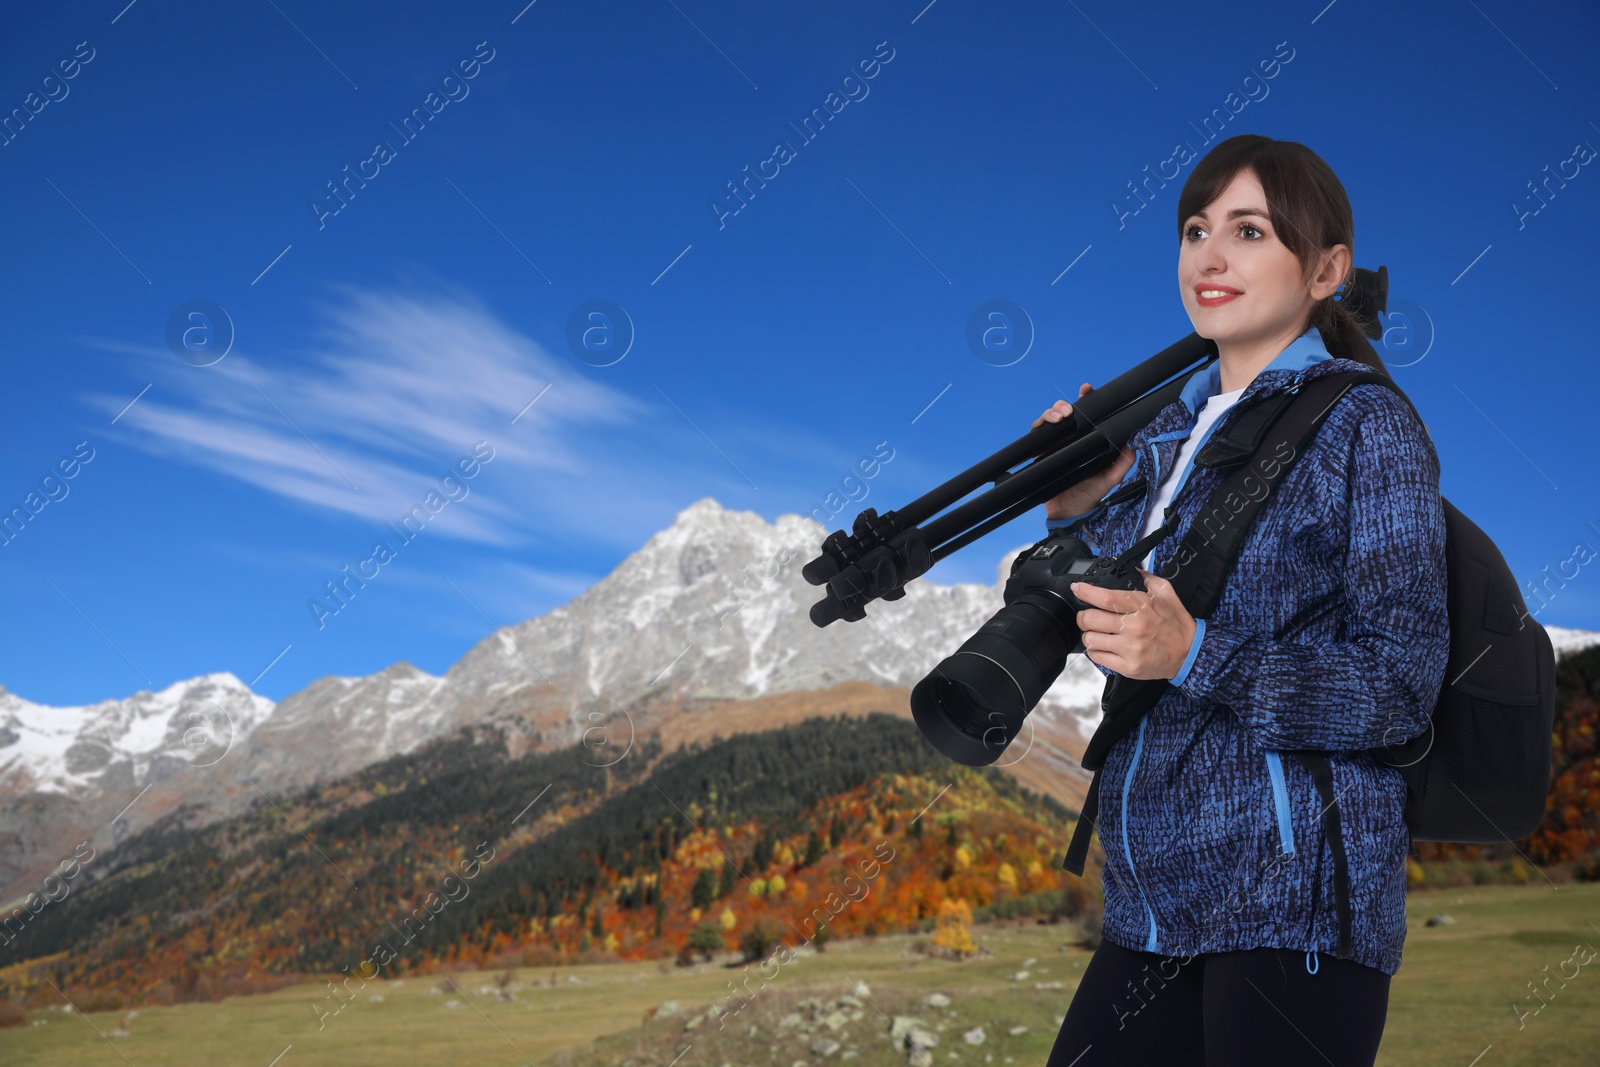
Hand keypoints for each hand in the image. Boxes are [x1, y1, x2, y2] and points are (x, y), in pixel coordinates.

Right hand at [1033, 382, 1136, 520]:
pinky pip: (1037, 434)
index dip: (1086, 400)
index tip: (1087, 390)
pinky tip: (1050, 425)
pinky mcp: (1041, 453)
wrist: (1070, 514)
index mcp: (1087, 441)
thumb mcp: (1112, 478)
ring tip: (1061, 416)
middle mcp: (1070, 440)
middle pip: (1065, 413)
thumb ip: (1123, 462)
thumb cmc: (1090, 496)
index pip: (1086, 416)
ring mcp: (1054, 446)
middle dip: (1065, 404)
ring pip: (1050, 420)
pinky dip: (1041, 425)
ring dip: (1053, 412)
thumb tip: (1133, 443)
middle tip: (1070, 409)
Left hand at [1071, 568, 1196, 680]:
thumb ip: (1145, 578)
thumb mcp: (1165, 593)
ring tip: (1098, 633)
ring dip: (1089, 635)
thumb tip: (1126, 567)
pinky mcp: (1128, 667)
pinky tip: (1105, 646)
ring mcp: (1131, 649)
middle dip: (1083, 616)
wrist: (1189, 653)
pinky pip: (1097, 657)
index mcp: (1142, 606)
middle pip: (1090, 619)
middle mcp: (1135, 627)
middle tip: (1088, 616)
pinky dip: (1096, 651)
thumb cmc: (1175, 623)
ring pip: (1090, 639)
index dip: (1086, 592)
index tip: (1077, 589)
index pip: (1106, 597)